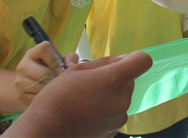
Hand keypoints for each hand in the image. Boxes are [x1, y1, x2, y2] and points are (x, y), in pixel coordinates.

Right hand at [3, 52, 152, 137]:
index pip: (142, 61)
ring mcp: (118, 118)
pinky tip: (86, 112)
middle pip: (130, 80)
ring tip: (85, 99)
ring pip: (121, 98)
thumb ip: (104, 63)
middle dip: (116, 77)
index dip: (134, 58)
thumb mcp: (76, 70)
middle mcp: (122, 100)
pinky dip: (105, 110)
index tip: (122, 61)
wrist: (45, 131)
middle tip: (91, 82)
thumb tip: (121, 60)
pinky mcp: (113, 131)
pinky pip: (114, 113)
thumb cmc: (56, 99)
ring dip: (110, 95)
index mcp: (114, 81)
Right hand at [14, 42, 68, 106]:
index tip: (57, 66)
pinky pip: (37, 99)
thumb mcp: (61, 61)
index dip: (54, 59)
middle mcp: (23, 65)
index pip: (44, 48)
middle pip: (45, 73)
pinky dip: (44, 99)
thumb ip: (70, 59)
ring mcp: (19, 81)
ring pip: (41, 88)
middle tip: (56, 80)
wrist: (33, 87)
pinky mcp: (20, 95)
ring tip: (51, 87)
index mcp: (33, 53)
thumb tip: (70, 66)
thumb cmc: (52, 71)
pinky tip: (44, 95)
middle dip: (54, 78)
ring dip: (50, 90)